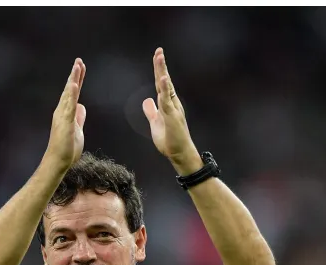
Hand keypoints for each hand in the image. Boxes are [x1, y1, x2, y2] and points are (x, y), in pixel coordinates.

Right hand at [44, 58, 86, 169]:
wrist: (59, 161)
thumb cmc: (67, 148)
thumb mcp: (77, 129)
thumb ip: (79, 117)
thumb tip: (81, 106)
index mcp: (66, 112)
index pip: (73, 93)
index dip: (77, 80)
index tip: (80, 67)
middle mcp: (62, 111)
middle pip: (70, 89)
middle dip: (75, 75)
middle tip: (79, 61)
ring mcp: (63, 116)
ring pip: (69, 94)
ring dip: (73, 80)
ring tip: (77, 67)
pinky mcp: (66, 122)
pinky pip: (69, 106)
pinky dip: (71, 95)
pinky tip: (73, 85)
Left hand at [142, 48, 201, 172]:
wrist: (178, 153)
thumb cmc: (170, 139)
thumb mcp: (156, 122)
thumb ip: (151, 111)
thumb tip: (147, 100)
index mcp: (167, 103)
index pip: (161, 83)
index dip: (158, 70)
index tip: (157, 55)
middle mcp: (172, 102)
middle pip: (164, 80)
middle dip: (160, 65)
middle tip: (158, 50)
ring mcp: (173, 108)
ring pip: (166, 86)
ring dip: (162, 71)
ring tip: (159, 57)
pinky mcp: (172, 115)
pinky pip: (167, 100)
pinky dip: (164, 89)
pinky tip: (162, 78)